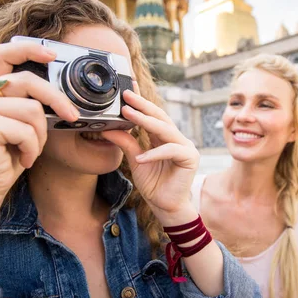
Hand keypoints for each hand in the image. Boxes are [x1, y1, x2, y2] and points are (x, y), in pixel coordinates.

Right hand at [0, 42, 78, 207]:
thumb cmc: (3, 159)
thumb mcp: (18, 125)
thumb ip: (27, 104)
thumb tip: (60, 93)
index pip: (2, 54)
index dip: (28, 48)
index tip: (53, 54)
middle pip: (27, 80)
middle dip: (56, 99)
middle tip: (72, 116)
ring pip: (31, 109)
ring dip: (40, 135)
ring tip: (30, 151)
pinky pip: (25, 130)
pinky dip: (33, 148)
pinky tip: (23, 160)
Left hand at [102, 87, 199, 222]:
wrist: (166, 207)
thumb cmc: (154, 184)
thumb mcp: (135, 160)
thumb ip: (126, 143)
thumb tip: (107, 128)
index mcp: (164, 137)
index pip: (152, 115)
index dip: (140, 103)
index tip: (127, 90)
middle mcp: (176, 138)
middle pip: (160, 116)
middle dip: (142, 105)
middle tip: (126, 95)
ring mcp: (185, 147)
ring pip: (165, 129)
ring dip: (145, 121)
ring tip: (128, 114)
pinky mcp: (190, 158)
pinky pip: (170, 150)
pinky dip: (154, 153)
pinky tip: (140, 158)